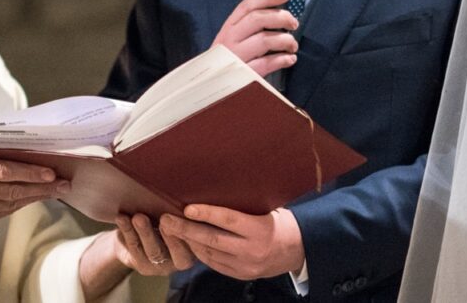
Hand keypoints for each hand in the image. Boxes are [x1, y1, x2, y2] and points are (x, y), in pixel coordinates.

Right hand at [0, 142, 68, 223]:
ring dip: (37, 197)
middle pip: (13, 190)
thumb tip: (11, 125)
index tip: (50, 172)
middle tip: (64, 184)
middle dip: (41, 188)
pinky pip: (6, 211)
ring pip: (12, 203)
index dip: (28, 173)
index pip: (4, 171)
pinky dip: (22, 203)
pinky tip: (37, 196)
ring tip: (57, 190)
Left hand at [113, 213, 195, 274]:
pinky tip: (122, 218)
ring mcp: (161, 266)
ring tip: (139, 217)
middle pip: (178, 252)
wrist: (138, 235)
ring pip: (154, 251)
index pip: (198, 244)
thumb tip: (186, 189)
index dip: (191, 231)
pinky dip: (128, 231)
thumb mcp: (177, 215)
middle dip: (170, 235)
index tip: (185, 215)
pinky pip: (135, 249)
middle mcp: (181, 260)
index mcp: (196, 247)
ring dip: (145, 232)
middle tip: (164, 219)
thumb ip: (182, 211)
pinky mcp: (143, 266)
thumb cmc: (163, 217)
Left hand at [159, 205, 304, 279]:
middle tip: (166, 220)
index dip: (206, 213)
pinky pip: (215, 265)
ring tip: (172, 230)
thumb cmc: (281, 222)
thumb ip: (244, 206)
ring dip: (189, 242)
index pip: (228, 220)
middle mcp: (251, 250)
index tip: (187, 208)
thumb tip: (216, 190)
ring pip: (210, 254)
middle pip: (212, 240)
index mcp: (260, 229)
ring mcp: (246, 266)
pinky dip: (201, 253)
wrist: (299, 251)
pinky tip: (190, 244)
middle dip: (186, 230)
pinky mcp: (242, 275)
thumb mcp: (268, 209)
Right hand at [212, 0, 298, 75]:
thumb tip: (278, 13)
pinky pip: (267, 64)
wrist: (208, 89)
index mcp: (228, 28)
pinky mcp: (243, 75)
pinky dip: (282, 60)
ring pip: (264, 40)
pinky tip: (289, 59)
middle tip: (293, 23)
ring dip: (285, 40)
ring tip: (292, 45)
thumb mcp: (231, 40)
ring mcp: (236, 57)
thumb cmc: (226, 62)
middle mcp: (230, 40)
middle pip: (258, 19)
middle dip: (281, 17)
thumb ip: (249, 27)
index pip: (248, 5)